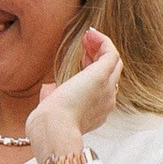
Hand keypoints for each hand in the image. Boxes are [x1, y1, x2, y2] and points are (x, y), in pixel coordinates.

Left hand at [28, 28, 123, 163]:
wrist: (54, 130)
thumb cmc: (48, 126)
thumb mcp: (50, 111)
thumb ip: (52, 98)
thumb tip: (49, 88)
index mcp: (95, 112)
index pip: (102, 87)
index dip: (93, 71)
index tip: (82, 59)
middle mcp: (106, 101)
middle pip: (112, 73)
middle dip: (99, 57)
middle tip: (85, 45)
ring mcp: (107, 88)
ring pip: (114, 62)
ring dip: (101, 47)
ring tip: (88, 37)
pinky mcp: (102, 75)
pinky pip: (111, 52)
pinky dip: (103, 41)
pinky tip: (91, 33)